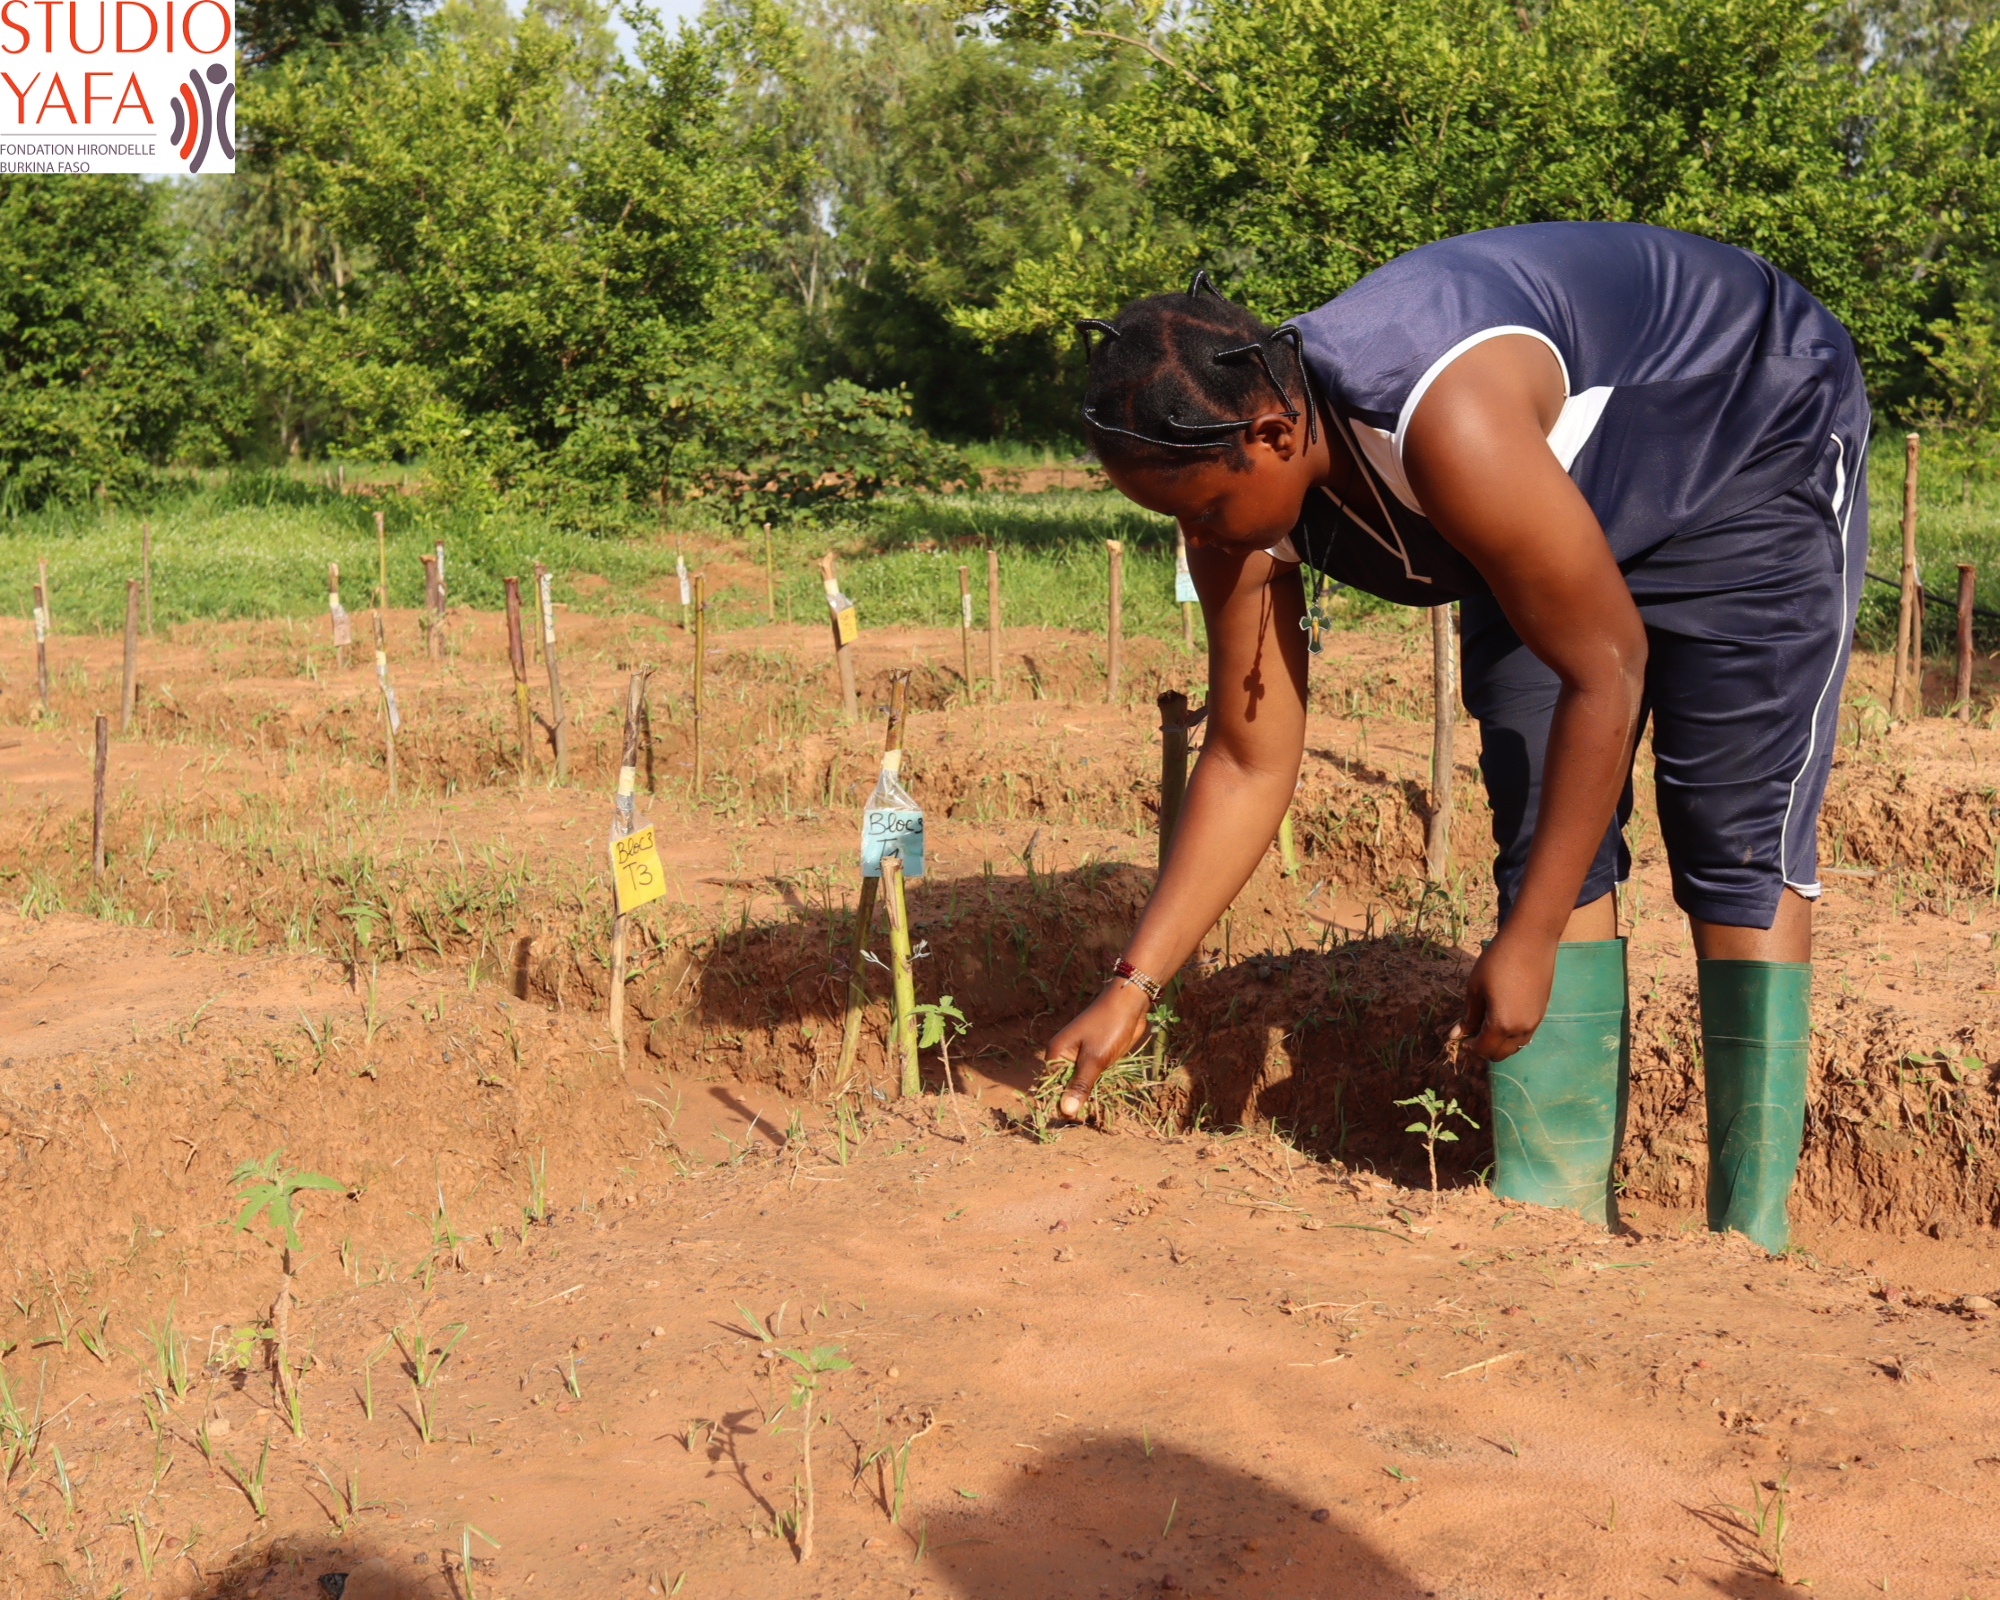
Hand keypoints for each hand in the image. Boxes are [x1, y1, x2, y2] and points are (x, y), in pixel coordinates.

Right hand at [1042, 983, 1151, 1118]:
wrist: (1129, 1003)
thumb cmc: (1108, 1026)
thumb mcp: (1095, 1058)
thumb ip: (1080, 1085)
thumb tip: (1065, 1111)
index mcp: (1057, 1054)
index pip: (1050, 1088)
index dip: (1059, 1105)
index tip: (1074, 1122)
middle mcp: (1065, 1057)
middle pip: (1064, 1089)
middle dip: (1075, 1104)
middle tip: (1090, 1120)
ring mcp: (1080, 1058)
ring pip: (1079, 1085)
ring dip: (1088, 1098)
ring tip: (1098, 1115)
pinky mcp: (1095, 1059)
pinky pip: (1091, 1079)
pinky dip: (1097, 1089)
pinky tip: (1105, 1102)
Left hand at [1452, 928, 1556, 1060]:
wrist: (1531, 941)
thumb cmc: (1497, 962)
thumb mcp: (1475, 988)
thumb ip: (1468, 1016)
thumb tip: (1456, 1036)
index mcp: (1502, 1024)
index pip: (1483, 1050)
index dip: (1469, 1047)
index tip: (1460, 1036)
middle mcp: (1521, 1029)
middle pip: (1500, 1054)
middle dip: (1484, 1048)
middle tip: (1472, 1031)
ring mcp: (1535, 1022)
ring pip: (1515, 1046)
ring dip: (1499, 1042)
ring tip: (1487, 1022)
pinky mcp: (1542, 1013)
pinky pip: (1525, 1034)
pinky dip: (1512, 1034)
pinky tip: (1502, 1015)